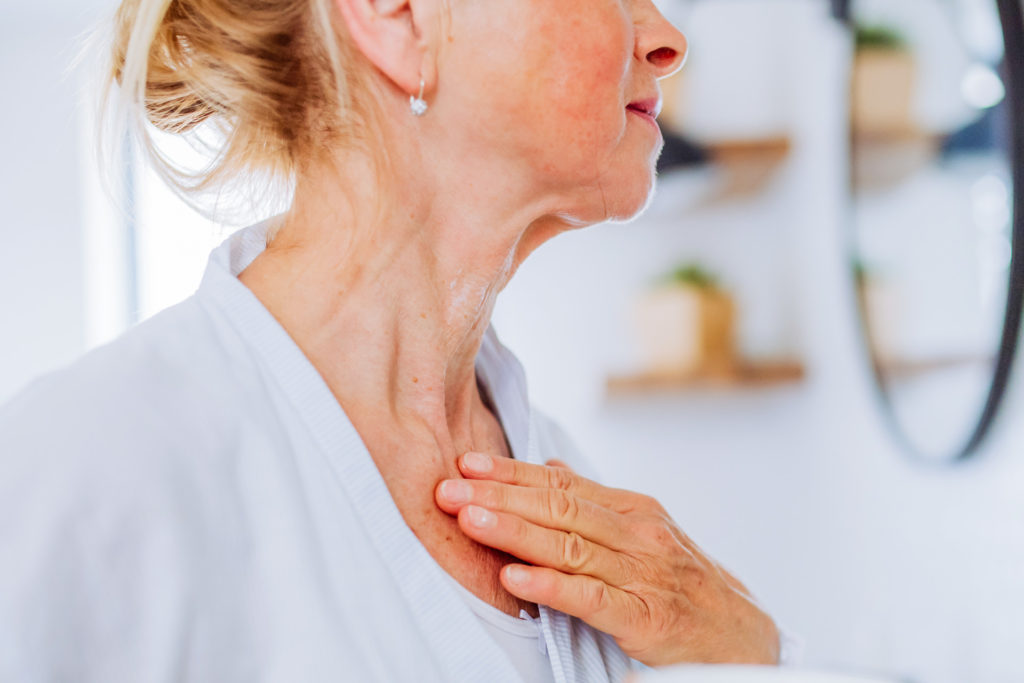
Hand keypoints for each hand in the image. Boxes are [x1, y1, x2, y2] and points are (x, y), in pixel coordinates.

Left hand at [434, 452, 779, 666]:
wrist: (743, 633)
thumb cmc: (683, 581)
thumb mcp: (643, 533)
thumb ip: (593, 502)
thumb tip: (546, 465)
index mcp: (632, 508)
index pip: (560, 483)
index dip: (511, 473)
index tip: (467, 463)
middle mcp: (637, 533)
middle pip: (558, 507)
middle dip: (498, 496)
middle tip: (449, 488)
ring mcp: (643, 573)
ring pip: (568, 546)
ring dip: (514, 532)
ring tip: (470, 521)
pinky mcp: (645, 618)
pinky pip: (591, 598)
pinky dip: (551, 586)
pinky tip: (515, 578)